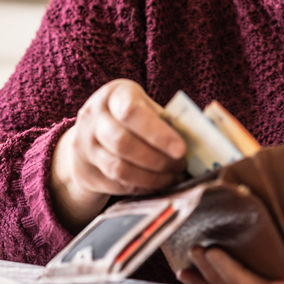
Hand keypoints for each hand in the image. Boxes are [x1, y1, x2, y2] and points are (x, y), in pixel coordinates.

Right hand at [49, 80, 186, 230]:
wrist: (89, 134)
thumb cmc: (129, 119)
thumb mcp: (144, 107)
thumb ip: (166, 121)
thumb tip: (198, 143)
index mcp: (113, 95)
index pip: (131, 112)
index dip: (158, 133)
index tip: (181, 150)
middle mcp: (93, 118)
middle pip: (123, 143)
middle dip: (157, 160)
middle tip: (180, 166)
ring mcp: (85, 146)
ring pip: (119, 169)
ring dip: (151, 178)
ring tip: (171, 177)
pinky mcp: (85, 171)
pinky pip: (116, 185)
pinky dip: (141, 188)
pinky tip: (157, 185)